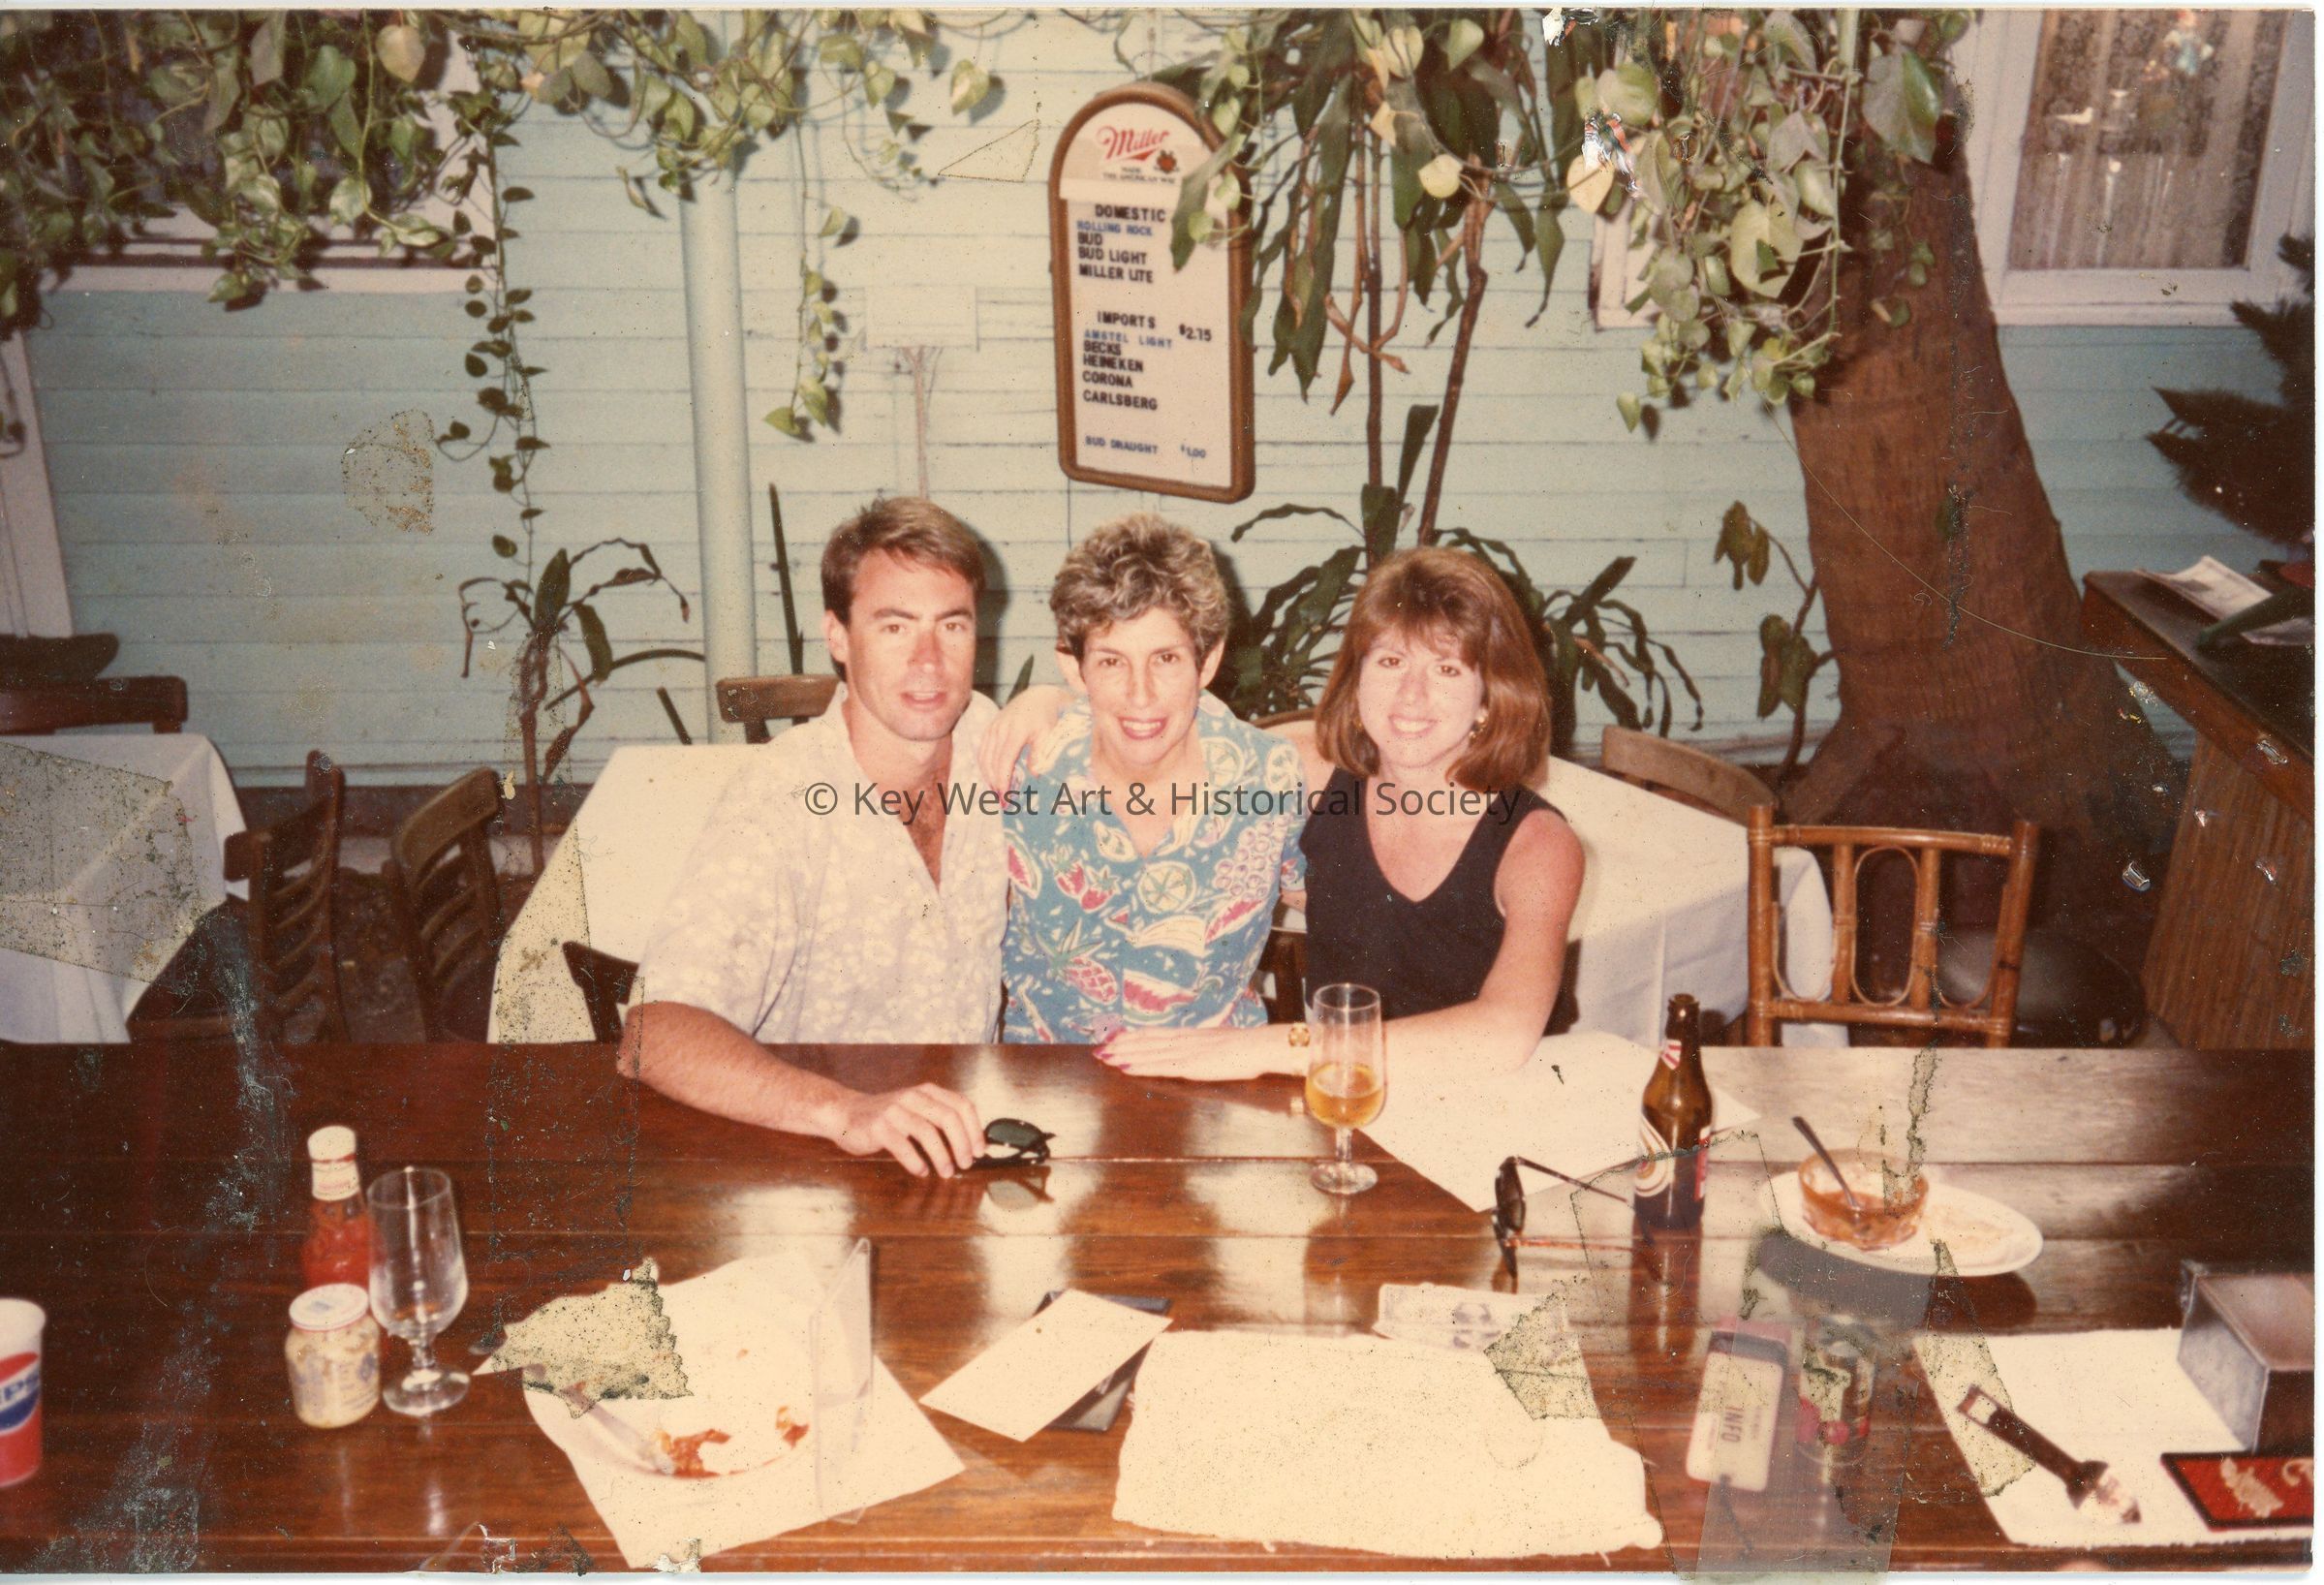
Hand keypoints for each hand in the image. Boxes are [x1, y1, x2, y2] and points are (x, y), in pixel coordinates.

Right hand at [823, 1083, 983, 1176]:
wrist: (846, 1113)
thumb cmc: (887, 1117)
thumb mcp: (916, 1109)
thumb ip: (939, 1118)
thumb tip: (970, 1144)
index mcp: (927, 1092)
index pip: (962, 1105)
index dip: (974, 1129)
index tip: (980, 1150)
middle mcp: (913, 1097)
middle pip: (948, 1118)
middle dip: (962, 1144)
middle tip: (966, 1164)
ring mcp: (895, 1110)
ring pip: (928, 1132)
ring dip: (942, 1156)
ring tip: (946, 1172)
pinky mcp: (879, 1127)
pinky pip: (903, 1146)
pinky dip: (916, 1162)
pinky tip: (921, 1171)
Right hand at [978, 684, 1070, 789]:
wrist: (1037, 698)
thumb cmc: (1047, 718)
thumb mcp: (1049, 735)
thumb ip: (1041, 754)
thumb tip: (1034, 775)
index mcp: (1016, 730)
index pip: (1004, 759)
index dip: (1003, 779)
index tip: (1005, 795)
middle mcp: (1000, 728)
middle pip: (991, 761)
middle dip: (994, 782)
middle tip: (1002, 801)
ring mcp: (992, 728)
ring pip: (984, 757)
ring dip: (988, 777)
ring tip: (996, 794)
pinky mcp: (989, 730)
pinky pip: (982, 752)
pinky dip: (985, 767)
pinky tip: (992, 779)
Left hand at [1098, 1026, 1293, 1081]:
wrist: (1258, 1046)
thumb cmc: (1247, 1046)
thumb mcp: (1221, 1041)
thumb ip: (1206, 1045)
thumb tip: (1201, 1048)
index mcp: (1191, 1034)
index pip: (1155, 1033)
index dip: (1133, 1035)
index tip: (1116, 1036)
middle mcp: (1182, 1040)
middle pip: (1145, 1041)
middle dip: (1120, 1045)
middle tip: (1099, 1048)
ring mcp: (1184, 1052)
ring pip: (1146, 1052)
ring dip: (1123, 1054)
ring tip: (1103, 1057)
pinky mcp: (1188, 1066)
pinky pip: (1157, 1066)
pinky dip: (1138, 1066)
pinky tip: (1124, 1067)